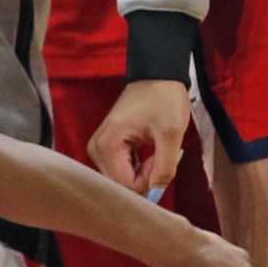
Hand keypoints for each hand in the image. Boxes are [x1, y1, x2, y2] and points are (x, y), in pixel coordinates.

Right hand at [89, 78, 190, 193]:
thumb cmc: (163, 99)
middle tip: (161, 155)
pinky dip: (139, 166)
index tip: (163, 160)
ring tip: (156, 151)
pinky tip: (149, 152)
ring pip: (123, 178)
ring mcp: (99, 147)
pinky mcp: (106, 146)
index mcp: (107, 145)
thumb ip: (165, 167)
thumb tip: (156, 190)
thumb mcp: (171, 133)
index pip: (125, 184)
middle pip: (122, 183)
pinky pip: (122, 169)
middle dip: (146, 176)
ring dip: (144, 171)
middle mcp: (96, 148)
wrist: (157, 76)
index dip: (149, 179)